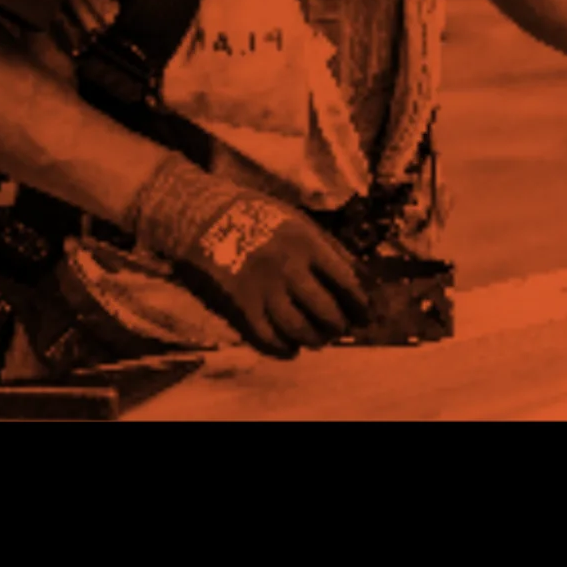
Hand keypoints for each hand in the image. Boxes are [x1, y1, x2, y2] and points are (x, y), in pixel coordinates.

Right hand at [124, 156, 370, 358]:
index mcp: (306, 243)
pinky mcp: (239, 304)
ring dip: (313, 340)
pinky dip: (282, 349)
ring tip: (318, 340)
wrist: (203, 217)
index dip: (359, 304)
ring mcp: (262, 288)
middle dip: (338, 326)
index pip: (345, 282)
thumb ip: (328, 248)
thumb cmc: (258, 217)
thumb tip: (359, 279)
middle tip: (340, 330)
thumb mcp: (298, 220)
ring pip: (298, 329)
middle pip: (325, 311)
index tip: (363, 315)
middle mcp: (287, 267)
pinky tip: (291, 349)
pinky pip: (266, 337)